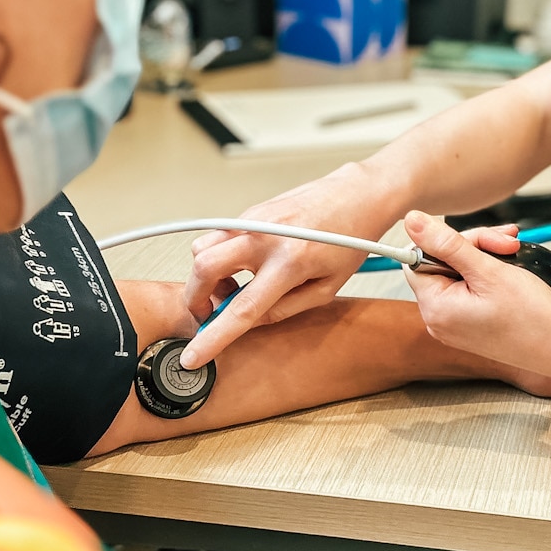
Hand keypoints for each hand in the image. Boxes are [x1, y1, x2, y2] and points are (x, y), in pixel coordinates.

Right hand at [180, 163, 399, 365]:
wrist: (357, 195)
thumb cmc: (350, 240)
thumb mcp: (326, 288)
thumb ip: (284, 309)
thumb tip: (248, 324)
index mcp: (291, 262)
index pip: (243, 308)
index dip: (213, 336)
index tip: (193, 355)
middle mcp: (266, 236)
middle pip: (204, 268)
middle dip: (196, 298)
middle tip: (210, 314)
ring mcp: (254, 219)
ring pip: (202, 248)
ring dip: (206, 276)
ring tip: (232, 288)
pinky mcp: (250, 211)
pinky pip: (218, 237)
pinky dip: (219, 258)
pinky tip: (243, 267)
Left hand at [400, 211, 550, 378]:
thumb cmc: (532, 317)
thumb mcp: (488, 271)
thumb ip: (447, 244)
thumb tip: (412, 221)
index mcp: (435, 308)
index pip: (418, 258)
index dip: (446, 242)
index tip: (479, 241)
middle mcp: (438, 319)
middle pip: (440, 263)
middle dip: (473, 246)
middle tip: (507, 244)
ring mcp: (454, 325)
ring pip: (457, 272)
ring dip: (484, 256)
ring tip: (514, 253)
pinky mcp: (469, 325)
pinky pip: (468, 289)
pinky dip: (487, 274)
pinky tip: (509, 269)